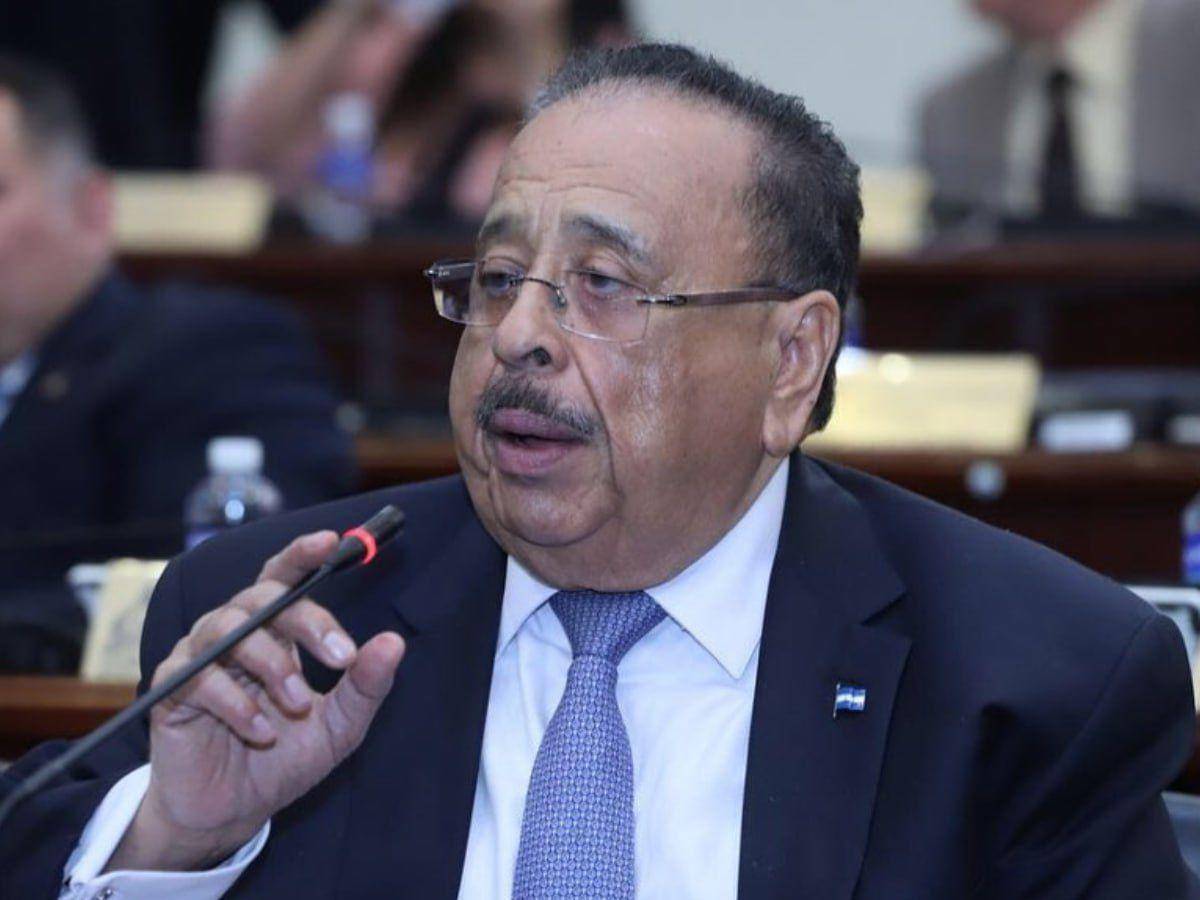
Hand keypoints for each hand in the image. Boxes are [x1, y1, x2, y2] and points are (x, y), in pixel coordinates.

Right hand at [108, 532, 405, 871]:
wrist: (234, 811)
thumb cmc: (284, 758)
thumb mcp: (339, 726)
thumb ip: (365, 685)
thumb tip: (394, 642)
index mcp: (275, 631)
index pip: (285, 576)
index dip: (302, 553)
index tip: (331, 541)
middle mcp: (236, 632)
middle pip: (265, 596)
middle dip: (308, 621)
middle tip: (340, 658)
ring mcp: (199, 656)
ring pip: (231, 629)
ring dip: (273, 664)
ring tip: (298, 704)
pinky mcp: (172, 689)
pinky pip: (200, 677)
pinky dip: (237, 703)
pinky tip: (260, 731)